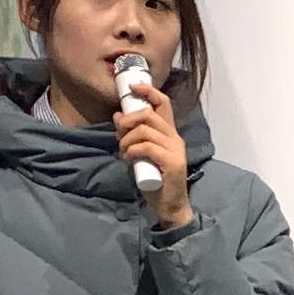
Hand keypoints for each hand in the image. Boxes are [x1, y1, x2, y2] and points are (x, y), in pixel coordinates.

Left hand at [114, 82, 191, 227]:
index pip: (164, 103)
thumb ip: (132, 136)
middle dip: (128, 120)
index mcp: (170, 134)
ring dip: (126, 140)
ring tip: (123, 152)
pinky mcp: (173, 162)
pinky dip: (132, 150)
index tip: (132, 88)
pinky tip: (128, 159)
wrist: (170, 206)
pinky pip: (147, 147)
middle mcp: (175, 138)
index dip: (148, 91)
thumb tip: (117, 115)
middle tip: (119, 133)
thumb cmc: (155, 181)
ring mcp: (175, 150)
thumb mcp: (140, 154)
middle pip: (149, 114)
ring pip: (145, 130)